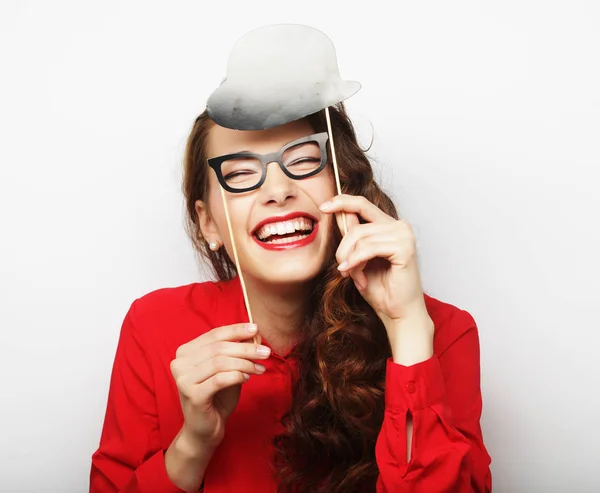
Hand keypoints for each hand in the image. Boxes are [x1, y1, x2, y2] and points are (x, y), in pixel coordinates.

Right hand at [169, 323, 270, 448]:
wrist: (204, 429)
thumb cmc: (217, 396)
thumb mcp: (228, 369)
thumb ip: (236, 351)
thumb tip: (254, 333)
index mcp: (185, 352)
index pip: (214, 334)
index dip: (236, 330)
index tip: (256, 329)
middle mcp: (179, 363)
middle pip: (218, 348)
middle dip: (246, 348)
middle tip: (266, 352)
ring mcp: (183, 379)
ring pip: (220, 362)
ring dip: (245, 363)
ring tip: (260, 369)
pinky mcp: (192, 395)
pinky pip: (219, 379)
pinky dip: (237, 376)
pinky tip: (247, 378)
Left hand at [320, 194, 430, 327]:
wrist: (398, 313)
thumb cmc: (381, 290)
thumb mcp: (358, 258)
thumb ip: (352, 236)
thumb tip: (339, 213)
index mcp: (389, 226)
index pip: (362, 204)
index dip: (342, 202)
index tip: (323, 206)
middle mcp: (399, 226)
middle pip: (356, 227)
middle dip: (343, 249)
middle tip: (343, 269)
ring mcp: (404, 235)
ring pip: (360, 237)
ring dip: (351, 260)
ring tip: (355, 277)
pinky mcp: (405, 248)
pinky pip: (368, 248)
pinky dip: (357, 262)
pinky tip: (356, 276)